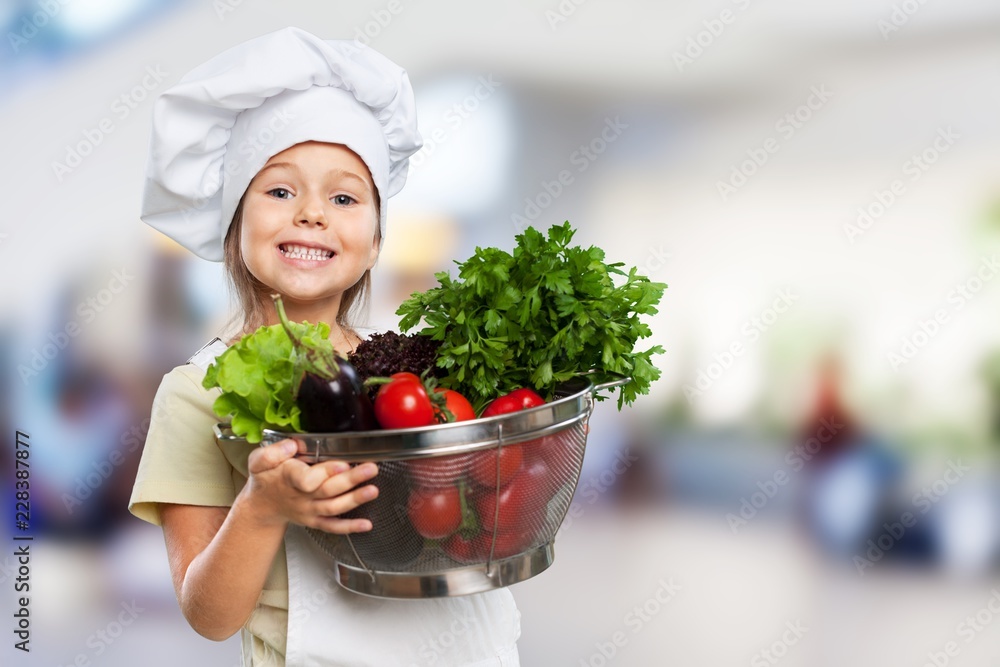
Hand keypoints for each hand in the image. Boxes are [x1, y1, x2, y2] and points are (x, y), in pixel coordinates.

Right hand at [242, 439, 378, 533]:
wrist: (262, 507)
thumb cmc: (265, 479)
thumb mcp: (259, 461)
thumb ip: (272, 453)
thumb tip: (292, 445)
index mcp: (289, 478)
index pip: (307, 479)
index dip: (325, 472)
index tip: (342, 464)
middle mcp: (302, 497)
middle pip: (328, 490)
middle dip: (351, 480)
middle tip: (370, 469)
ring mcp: (310, 511)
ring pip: (334, 507)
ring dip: (355, 500)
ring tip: (373, 491)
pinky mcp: (315, 521)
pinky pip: (333, 526)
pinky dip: (350, 527)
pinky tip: (366, 525)